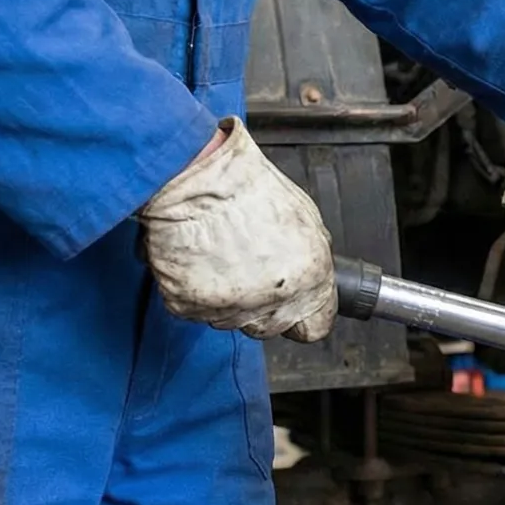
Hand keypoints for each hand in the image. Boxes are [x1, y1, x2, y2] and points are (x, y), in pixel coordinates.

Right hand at [138, 118, 336, 341]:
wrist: (195, 175)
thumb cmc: (245, 186)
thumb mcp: (304, 219)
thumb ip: (310, 261)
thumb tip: (310, 280)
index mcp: (307, 278)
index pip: (315, 328)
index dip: (304, 316)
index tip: (296, 310)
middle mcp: (272, 298)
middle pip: (270, 327)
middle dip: (263, 306)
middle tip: (248, 270)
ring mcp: (229, 305)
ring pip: (231, 320)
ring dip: (227, 297)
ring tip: (221, 256)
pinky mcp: (189, 304)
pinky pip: (195, 309)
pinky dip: (194, 289)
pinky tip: (199, 259)